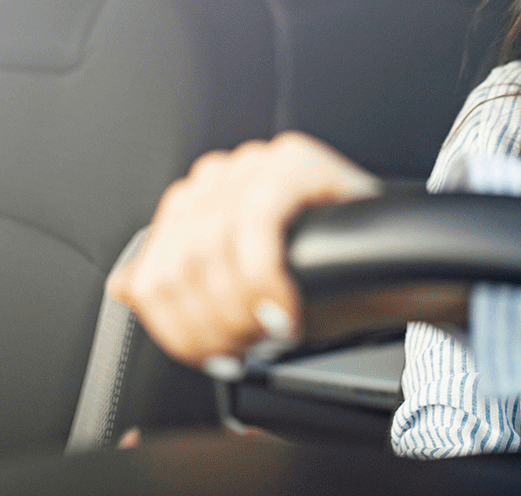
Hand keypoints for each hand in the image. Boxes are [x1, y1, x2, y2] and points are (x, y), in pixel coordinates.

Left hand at [107, 132, 381, 370]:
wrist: (394, 261)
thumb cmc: (319, 278)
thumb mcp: (238, 291)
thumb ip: (180, 285)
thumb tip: (125, 286)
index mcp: (194, 203)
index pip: (154, 272)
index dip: (178, 329)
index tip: (213, 358)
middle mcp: (217, 177)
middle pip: (177, 266)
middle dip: (210, 325)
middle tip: (245, 351)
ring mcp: (254, 163)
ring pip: (209, 248)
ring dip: (238, 309)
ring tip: (269, 332)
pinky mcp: (292, 162)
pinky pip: (256, 225)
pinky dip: (265, 281)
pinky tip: (286, 311)